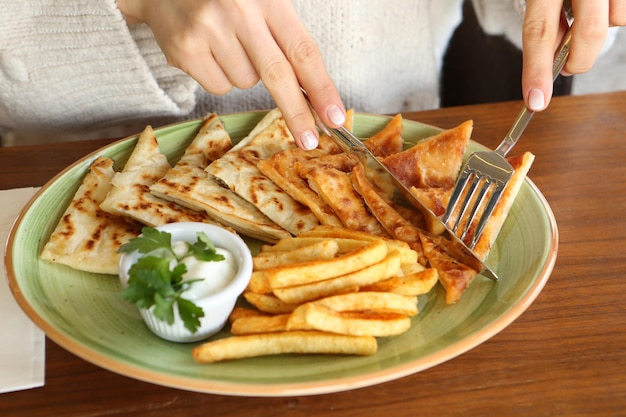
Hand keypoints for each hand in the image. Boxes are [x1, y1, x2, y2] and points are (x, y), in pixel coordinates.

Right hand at [116, 0, 345, 149]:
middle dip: (297, 113)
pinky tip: (209, 51)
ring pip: (246, 84)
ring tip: (227, 44)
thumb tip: (312, 94)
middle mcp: (241, 11)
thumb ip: (286, 38)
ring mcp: (210, 30)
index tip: (335, 116)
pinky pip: (219, 87)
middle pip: (278, 76)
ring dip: (244, 75)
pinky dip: (219, 78)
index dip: (322, 88)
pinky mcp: (186, 49)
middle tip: (310, 140)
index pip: (303, 51)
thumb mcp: (261, 3)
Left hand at [521, 0, 625, 111]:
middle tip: (569, 68)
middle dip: (580, 60)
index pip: (538, 30)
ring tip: (589, 10)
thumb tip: (551, 59)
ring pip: (618, 20)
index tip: (535, 101)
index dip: (536, 69)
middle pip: (589, 32)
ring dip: (604, 26)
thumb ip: (544, 18)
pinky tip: (604, 2)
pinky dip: (618, 12)